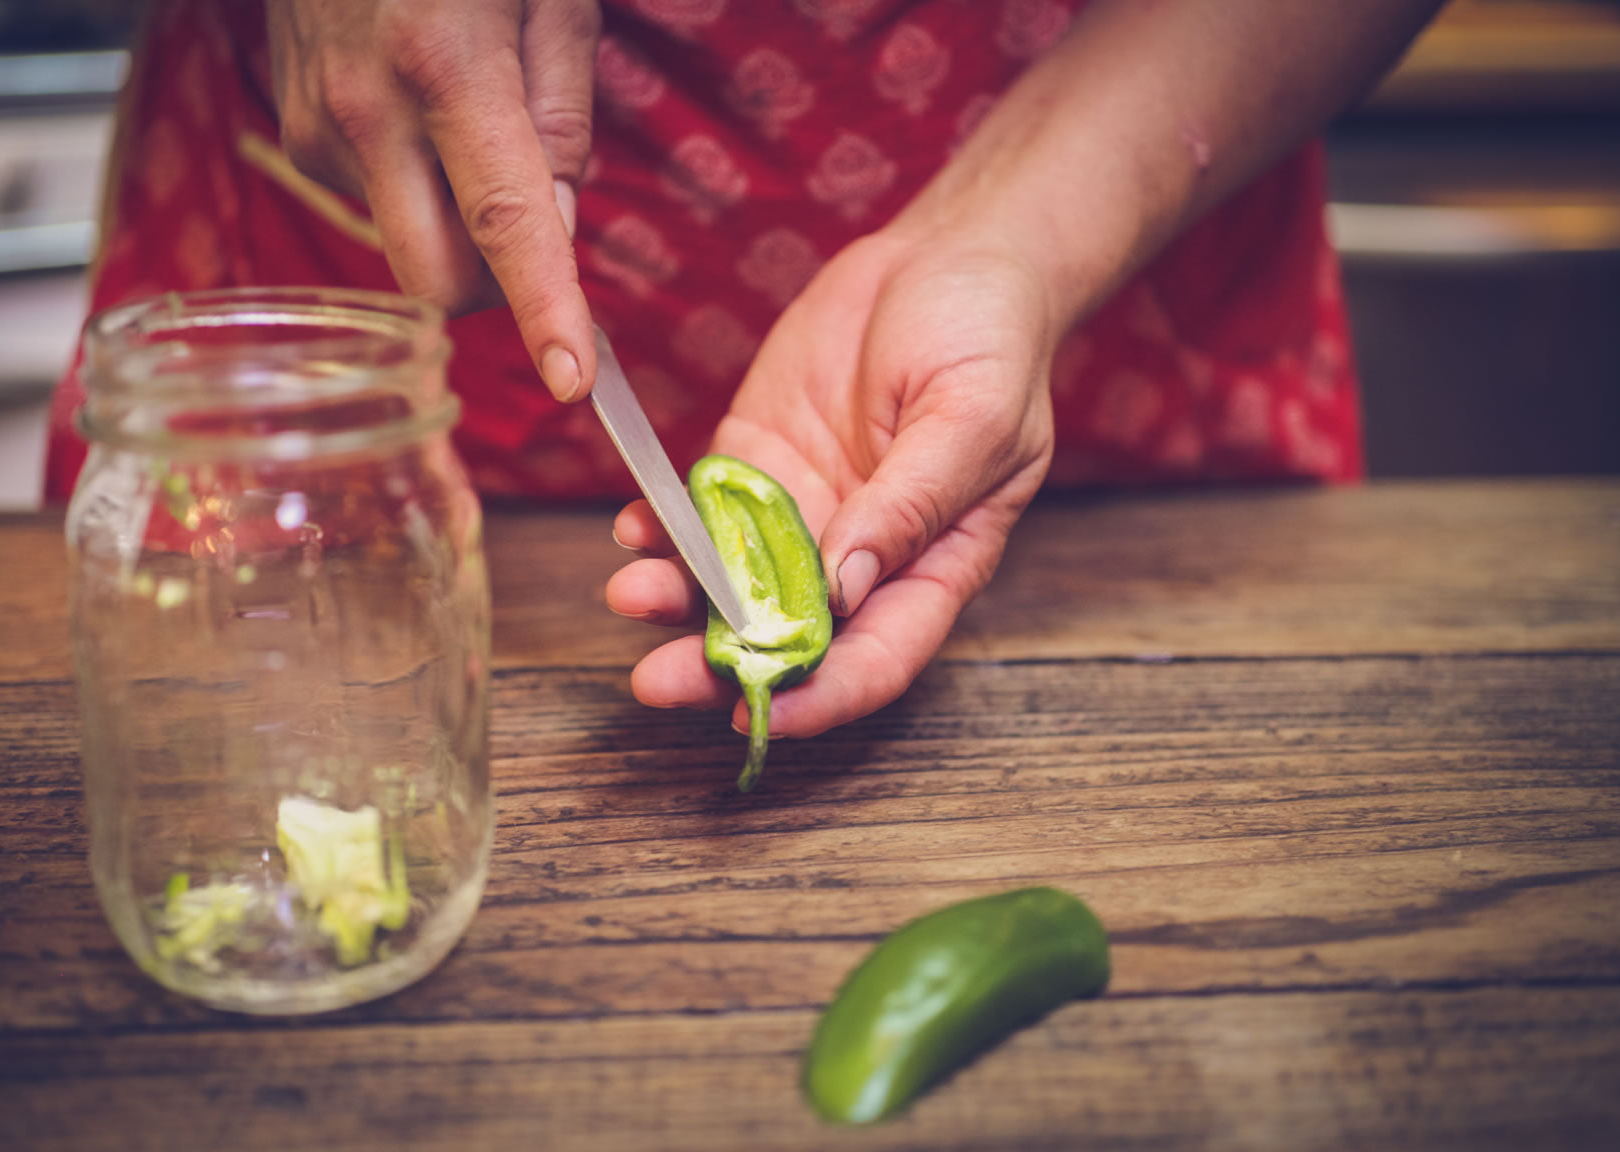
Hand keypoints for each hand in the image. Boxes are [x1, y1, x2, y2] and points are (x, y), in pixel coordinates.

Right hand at [266, 0, 599, 398]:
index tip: (573, 381)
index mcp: (447, 67)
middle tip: (529, 237)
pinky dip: (412, 188)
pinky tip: (415, 114)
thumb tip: (558, 223)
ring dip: (452, 229)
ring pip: (402, 247)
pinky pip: (371, 203)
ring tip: (465, 126)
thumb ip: (561, 111)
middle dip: (493, 289)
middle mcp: (369, 111)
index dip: (543, 311)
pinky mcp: (294, 133)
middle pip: (437, 280)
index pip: (505, 224)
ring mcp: (319, 127)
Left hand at [606, 224, 1059, 737]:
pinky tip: (633, 529)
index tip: (757, 714)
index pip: (876, 659)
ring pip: (730, 580)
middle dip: (719, 664)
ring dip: (677, 598)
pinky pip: (700, 509)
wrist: (950, 255)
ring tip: (629, 595)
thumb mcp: (973, 417)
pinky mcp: (756, 461)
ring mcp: (802, 510)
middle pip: (785, 637)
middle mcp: (859, 556)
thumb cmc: (991, 338)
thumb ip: (913, 503)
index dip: (819, 698)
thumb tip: (846, 587)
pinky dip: (661, 526)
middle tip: (656, 679)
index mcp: (933, 565)